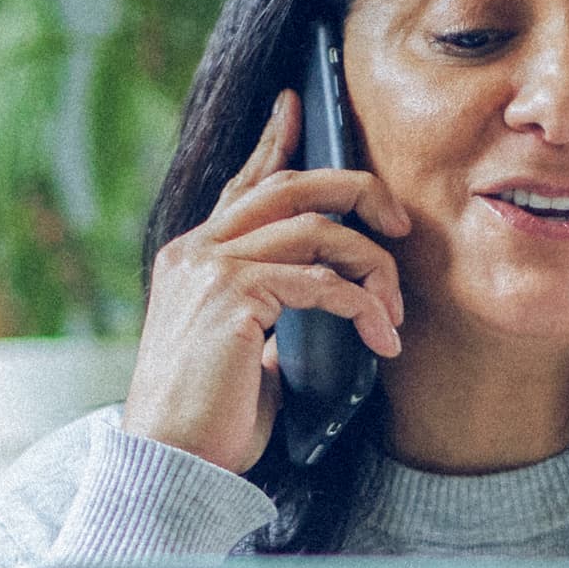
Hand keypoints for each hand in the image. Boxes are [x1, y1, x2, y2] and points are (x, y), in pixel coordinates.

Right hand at [126, 91, 411, 472]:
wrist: (169, 462)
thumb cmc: (207, 421)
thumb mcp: (239, 355)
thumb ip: (265, 317)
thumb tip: (310, 305)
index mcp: (191, 258)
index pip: (242, 184)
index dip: (274, 141)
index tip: (297, 104)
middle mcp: (196, 251)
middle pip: (291, 185)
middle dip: (357, 191)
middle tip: (398, 224)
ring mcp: (212, 269)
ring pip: (317, 230)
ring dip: (372, 267)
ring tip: (393, 313)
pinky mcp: (235, 298)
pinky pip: (321, 280)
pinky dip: (362, 304)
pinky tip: (379, 337)